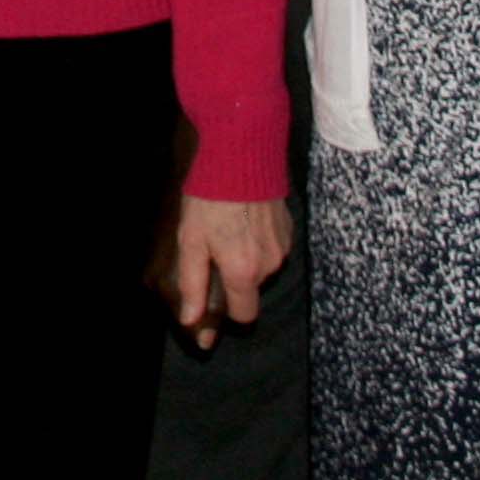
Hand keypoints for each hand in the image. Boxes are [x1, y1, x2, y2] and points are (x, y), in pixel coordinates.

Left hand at [171, 196, 292, 342]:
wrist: (243, 158)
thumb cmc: (210, 200)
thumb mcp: (191, 241)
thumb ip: (192, 284)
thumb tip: (191, 320)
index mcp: (243, 273)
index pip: (245, 316)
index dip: (229, 311)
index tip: (215, 296)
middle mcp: (269, 265)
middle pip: (251, 289)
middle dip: (234, 278)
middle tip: (214, 250)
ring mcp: (282, 247)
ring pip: (263, 268)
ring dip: (247, 258)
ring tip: (229, 230)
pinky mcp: (289, 230)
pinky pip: (272, 249)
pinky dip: (258, 243)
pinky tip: (245, 221)